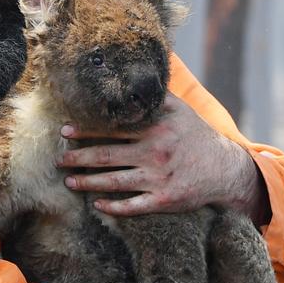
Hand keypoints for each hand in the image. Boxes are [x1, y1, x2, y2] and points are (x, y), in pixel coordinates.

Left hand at [58, 93, 268, 221]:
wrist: (225, 169)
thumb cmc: (196, 136)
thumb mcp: (180, 110)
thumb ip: (155, 97)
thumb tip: (132, 76)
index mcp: (155, 129)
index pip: (112, 128)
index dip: (85, 130)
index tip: (65, 131)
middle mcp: (154, 153)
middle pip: (106, 156)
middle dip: (78, 158)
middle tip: (58, 160)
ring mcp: (158, 179)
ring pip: (114, 182)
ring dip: (87, 183)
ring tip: (69, 181)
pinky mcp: (164, 200)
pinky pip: (133, 206)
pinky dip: (113, 207)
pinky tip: (97, 205)